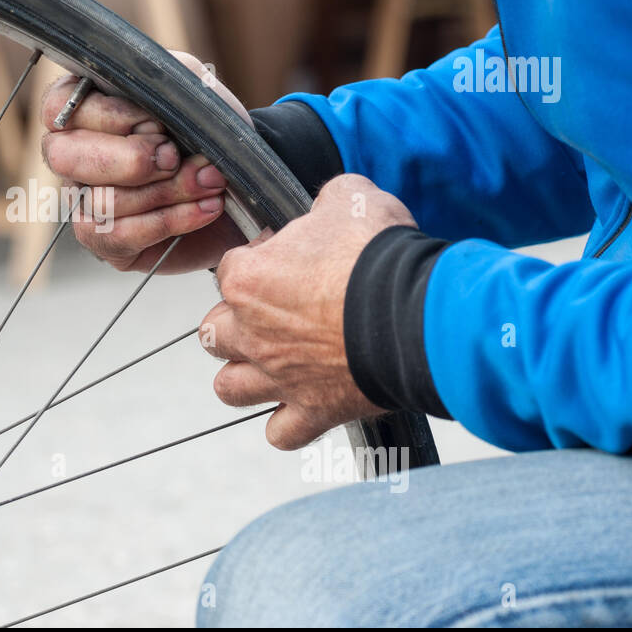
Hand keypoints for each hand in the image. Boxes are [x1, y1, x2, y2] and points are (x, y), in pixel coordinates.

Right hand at [39, 52, 249, 273]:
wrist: (242, 183)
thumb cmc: (207, 132)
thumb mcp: (190, 90)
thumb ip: (162, 80)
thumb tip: (142, 94)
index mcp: (83, 108)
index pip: (59, 107)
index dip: (110, 117)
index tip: (158, 123)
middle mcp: (72, 155)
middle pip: (64, 157)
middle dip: (131, 159)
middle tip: (175, 157)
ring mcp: (83, 200)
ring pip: (101, 199)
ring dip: (166, 191)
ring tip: (210, 182)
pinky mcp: (105, 240)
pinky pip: (118, 235)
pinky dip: (170, 221)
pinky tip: (205, 209)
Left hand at [199, 174, 414, 448]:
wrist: (417, 313)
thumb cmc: (379, 255)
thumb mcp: (349, 198)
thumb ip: (324, 201)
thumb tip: (326, 206)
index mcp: (248, 279)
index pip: (229, 269)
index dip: (258, 261)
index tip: (287, 260)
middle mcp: (250, 332)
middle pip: (214, 333)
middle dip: (235, 324)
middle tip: (271, 315)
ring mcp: (277, 376)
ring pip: (229, 388)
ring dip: (246, 377)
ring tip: (273, 365)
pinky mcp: (312, 410)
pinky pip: (281, 433)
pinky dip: (289, 424)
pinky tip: (306, 406)